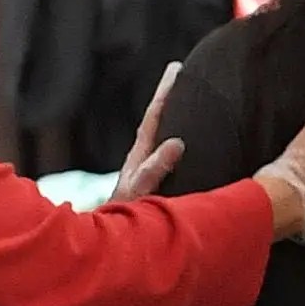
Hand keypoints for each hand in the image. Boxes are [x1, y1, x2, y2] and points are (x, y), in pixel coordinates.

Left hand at [113, 62, 186, 202]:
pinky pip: (170, 154)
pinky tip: (190, 140)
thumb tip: (176, 143)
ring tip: (192, 97)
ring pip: (163, 134)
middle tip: (183, 72)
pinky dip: (178, 141)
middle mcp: (144, 156)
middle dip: (171, 96)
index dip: (165, 92)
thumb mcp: (141, 190)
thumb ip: (155, 169)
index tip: (176, 67)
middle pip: (159, 119)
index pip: (155, 115)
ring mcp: (147, 168)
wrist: (112, 238)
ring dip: (175, 116)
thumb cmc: (124, 215)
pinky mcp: (154, 181)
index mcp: (141, 153)